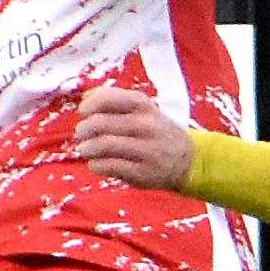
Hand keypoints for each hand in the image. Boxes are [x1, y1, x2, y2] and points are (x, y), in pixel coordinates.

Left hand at [75, 86, 195, 190]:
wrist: (188, 160)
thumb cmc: (157, 132)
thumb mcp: (144, 110)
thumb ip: (116, 102)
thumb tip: (86, 97)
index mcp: (143, 105)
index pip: (108, 98)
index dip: (89, 105)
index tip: (84, 112)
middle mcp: (145, 125)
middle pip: (101, 123)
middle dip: (84, 129)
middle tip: (81, 134)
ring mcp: (145, 150)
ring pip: (104, 145)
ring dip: (86, 148)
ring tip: (84, 150)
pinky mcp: (142, 172)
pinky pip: (110, 166)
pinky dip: (95, 165)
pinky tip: (95, 164)